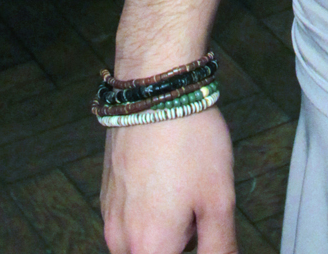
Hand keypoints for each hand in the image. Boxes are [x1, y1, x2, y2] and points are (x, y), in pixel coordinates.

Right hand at [100, 106, 236, 253]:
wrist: (155, 91)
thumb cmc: (188, 140)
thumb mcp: (219, 199)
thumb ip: (220, 247)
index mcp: (149, 247)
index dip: (195, 247)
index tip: (203, 228)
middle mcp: (121, 240)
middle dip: (182, 242)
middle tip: (198, 207)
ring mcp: (110, 217)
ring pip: (143, 240)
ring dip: (166, 228)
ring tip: (184, 187)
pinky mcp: (107, 195)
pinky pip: (131, 219)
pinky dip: (151, 209)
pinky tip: (168, 176)